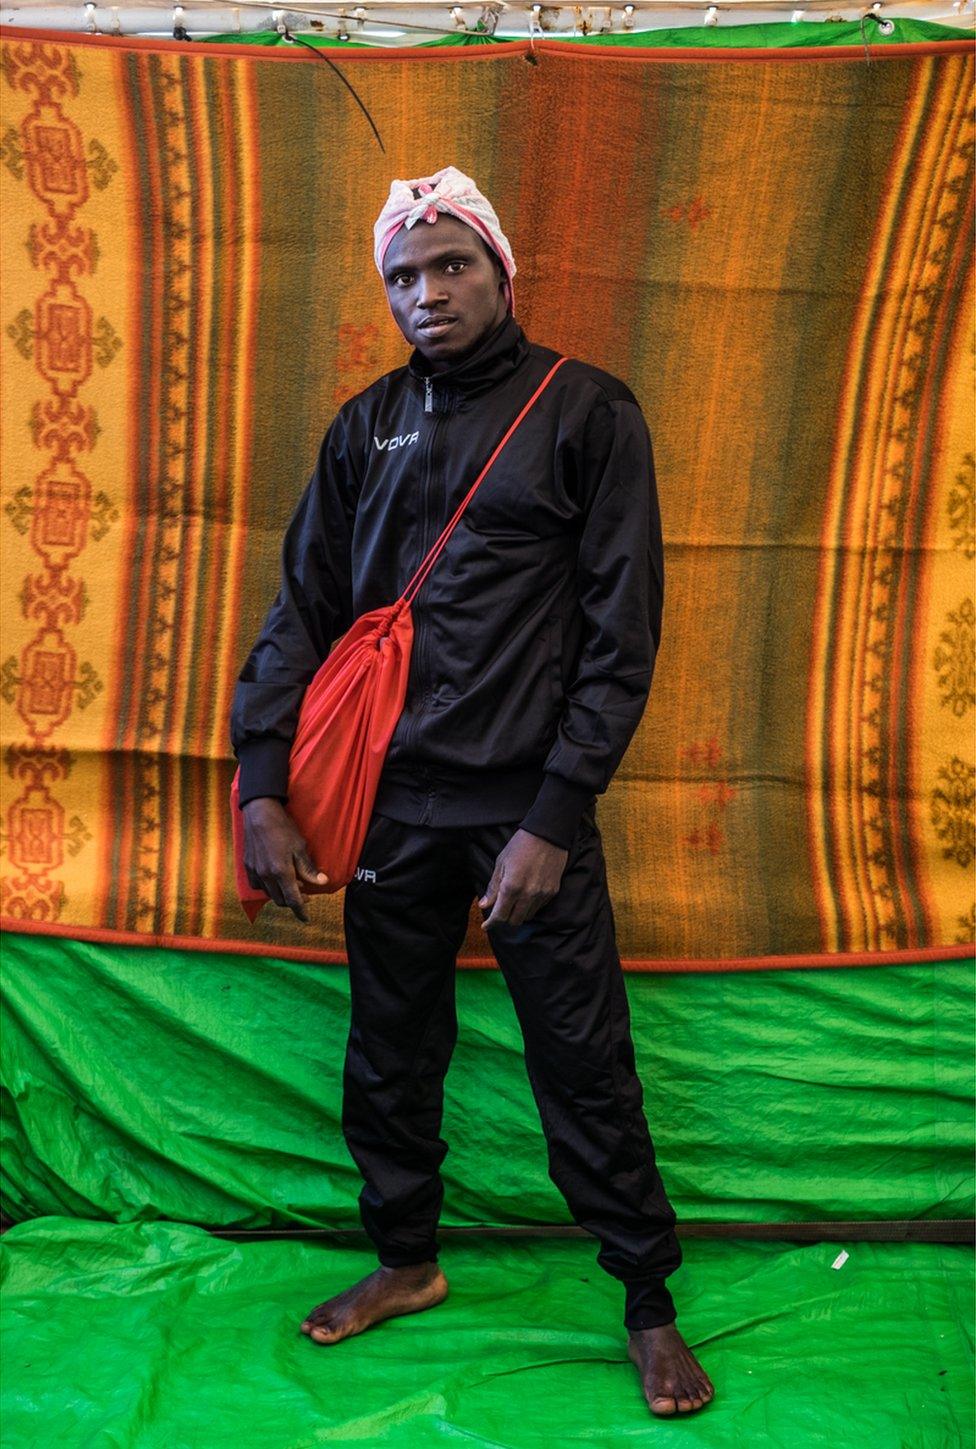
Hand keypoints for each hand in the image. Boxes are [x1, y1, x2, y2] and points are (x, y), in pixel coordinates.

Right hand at [242, 797, 327, 922]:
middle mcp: (266, 876)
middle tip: (304, 894)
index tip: (307, 918)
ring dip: (280, 894)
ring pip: (269, 894)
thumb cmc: (283, 828)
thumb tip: (322, 882)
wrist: (260, 813)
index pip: (293, 900)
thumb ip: (309, 868)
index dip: (301, 911)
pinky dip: (268, 887)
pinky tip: (275, 878)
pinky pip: (258, 885)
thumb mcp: (300, 847)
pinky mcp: (248, 866)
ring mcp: (255, 872)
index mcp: (281, 872)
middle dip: (293, 901)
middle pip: (280, 900)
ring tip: (291, 883)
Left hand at [478, 828, 568, 929]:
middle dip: (504, 919)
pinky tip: (526, 895)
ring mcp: (542, 894)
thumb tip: (484, 904)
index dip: (491, 923)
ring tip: (513, 903)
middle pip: (514, 921)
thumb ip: (493, 887)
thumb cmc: (520, 845)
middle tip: (499, 911)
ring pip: (528, 916)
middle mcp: (528, 894)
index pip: (500, 916)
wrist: (547, 834)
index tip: (486, 925)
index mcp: (511, 886)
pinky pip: (539, 907)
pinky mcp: (552, 891)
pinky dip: (530, 906)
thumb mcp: (501, 863)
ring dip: (518, 914)